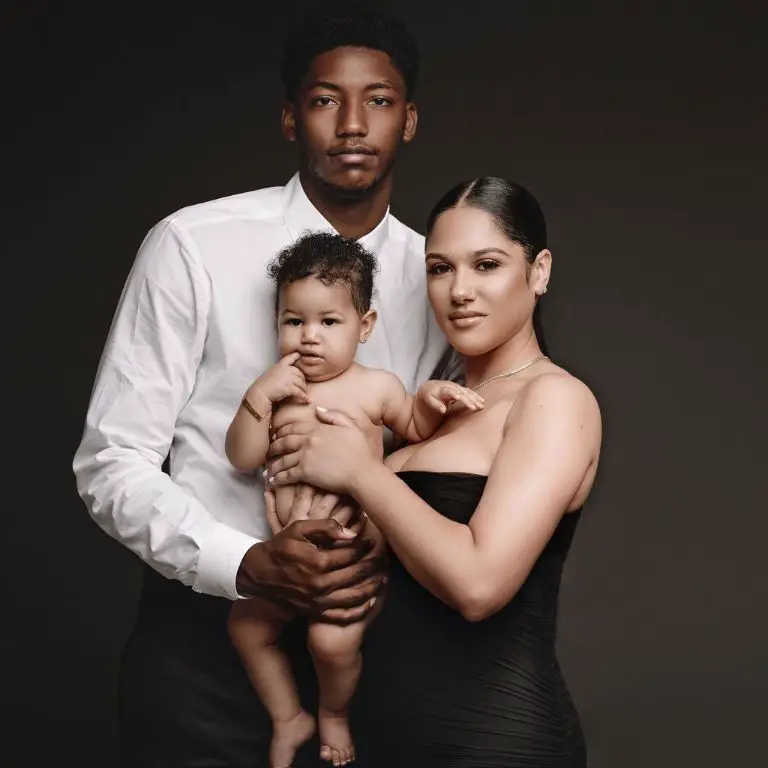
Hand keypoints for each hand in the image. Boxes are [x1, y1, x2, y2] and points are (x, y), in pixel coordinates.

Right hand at [237, 518, 384, 623]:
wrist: (259, 574)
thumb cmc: (281, 547)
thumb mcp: (299, 528)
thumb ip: (326, 527)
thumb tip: (351, 532)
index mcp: (317, 562)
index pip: (350, 555)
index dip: (363, 547)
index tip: (372, 541)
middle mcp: (320, 584)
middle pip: (355, 575)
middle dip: (372, 566)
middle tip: (383, 558)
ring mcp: (318, 601)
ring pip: (353, 597)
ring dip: (372, 588)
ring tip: (383, 578)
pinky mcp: (315, 612)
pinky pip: (342, 615)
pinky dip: (359, 610)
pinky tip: (370, 602)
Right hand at [250, 351, 308, 404]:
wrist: (260, 393)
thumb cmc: (263, 385)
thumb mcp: (270, 373)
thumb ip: (279, 372)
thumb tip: (285, 376)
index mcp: (280, 365)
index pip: (289, 358)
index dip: (295, 356)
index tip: (299, 355)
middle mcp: (286, 370)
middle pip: (300, 374)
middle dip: (302, 381)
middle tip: (302, 387)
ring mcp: (289, 378)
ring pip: (302, 384)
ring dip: (303, 389)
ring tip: (304, 393)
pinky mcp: (290, 387)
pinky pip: (300, 392)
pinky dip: (304, 397)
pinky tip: (306, 400)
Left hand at [266, 407, 374, 493]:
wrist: (362, 472)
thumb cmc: (360, 452)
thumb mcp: (350, 427)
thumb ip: (334, 415)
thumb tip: (318, 409)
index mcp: (318, 429)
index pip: (295, 428)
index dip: (283, 432)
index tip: (277, 436)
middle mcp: (309, 440)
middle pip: (284, 442)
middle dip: (273, 447)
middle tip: (268, 451)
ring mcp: (305, 456)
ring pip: (282, 460)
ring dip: (273, 466)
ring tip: (267, 471)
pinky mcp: (305, 472)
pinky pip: (286, 475)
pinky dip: (277, 479)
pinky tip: (272, 482)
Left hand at [419, 380, 484, 413]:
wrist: (429, 388)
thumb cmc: (428, 396)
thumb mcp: (428, 400)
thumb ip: (436, 405)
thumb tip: (444, 410)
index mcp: (441, 388)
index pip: (450, 391)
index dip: (455, 394)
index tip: (460, 398)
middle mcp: (450, 386)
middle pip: (461, 392)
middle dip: (469, 399)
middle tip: (476, 407)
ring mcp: (456, 386)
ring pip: (467, 391)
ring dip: (475, 398)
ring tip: (481, 405)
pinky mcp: (459, 388)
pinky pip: (469, 391)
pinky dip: (475, 396)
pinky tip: (481, 400)